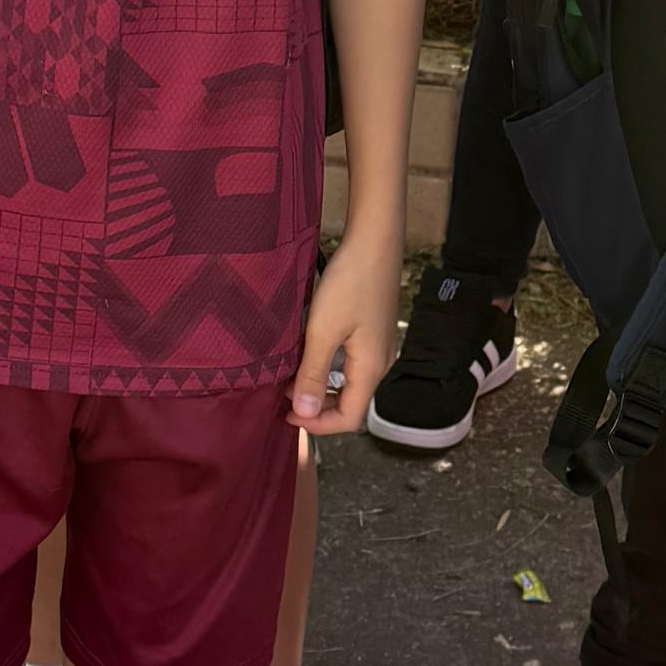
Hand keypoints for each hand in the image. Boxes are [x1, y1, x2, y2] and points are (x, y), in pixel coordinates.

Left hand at [292, 221, 402, 435]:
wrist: (374, 240)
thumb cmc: (350, 282)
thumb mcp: (323, 330)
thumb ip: (312, 374)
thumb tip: (304, 414)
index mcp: (372, 368)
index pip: (349, 418)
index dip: (318, 425)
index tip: (287, 415)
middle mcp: (381, 362)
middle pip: (351, 402)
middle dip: (317, 407)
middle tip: (284, 398)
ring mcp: (380, 345)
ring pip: (350, 382)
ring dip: (321, 385)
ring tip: (291, 376)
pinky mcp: (374, 329)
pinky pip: (352, 363)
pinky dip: (329, 367)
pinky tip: (309, 352)